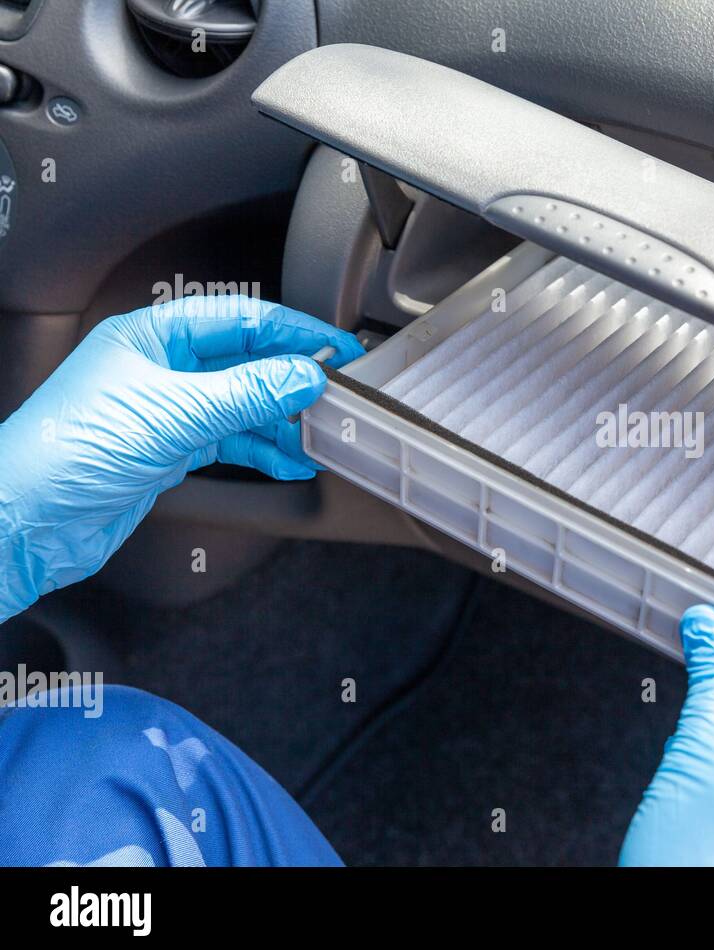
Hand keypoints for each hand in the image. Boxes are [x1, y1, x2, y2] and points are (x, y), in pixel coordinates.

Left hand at [0, 295, 362, 620]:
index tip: (335, 348)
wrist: (27, 519)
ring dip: (284, 421)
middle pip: (246, 362)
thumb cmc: (68, 452)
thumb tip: (303, 375)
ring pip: (245, 405)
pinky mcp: (171, 450)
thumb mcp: (173, 413)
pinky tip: (291, 460)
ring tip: (320, 434)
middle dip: (293, 380)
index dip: (292, 331)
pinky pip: (232, 440)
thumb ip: (246, 393)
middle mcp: (161, 368)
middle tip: (337, 395)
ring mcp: (168, 410)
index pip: (239, 319)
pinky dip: (265, 451)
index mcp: (152, 336)